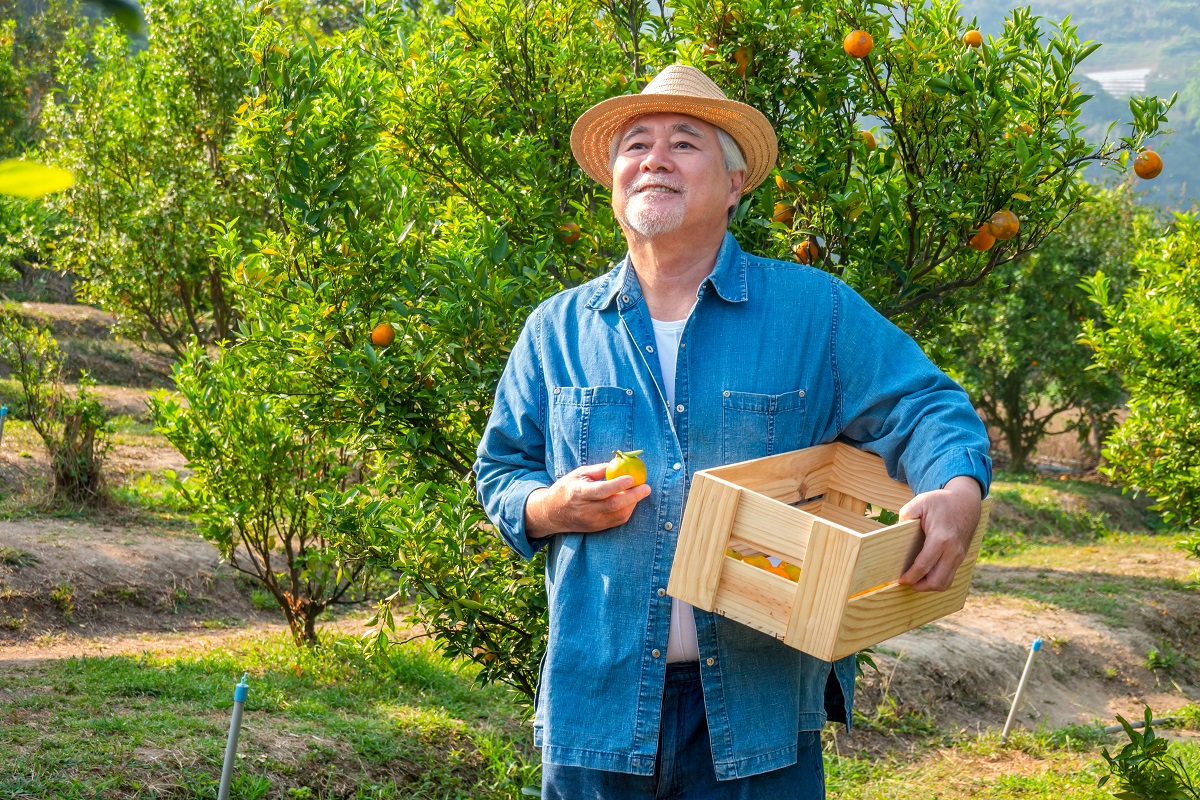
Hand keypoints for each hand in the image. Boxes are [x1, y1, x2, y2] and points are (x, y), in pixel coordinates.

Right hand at [524, 462, 651, 538]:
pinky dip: (627, 511)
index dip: (618, 485)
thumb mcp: (578, 474)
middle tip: (646, 488)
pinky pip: (617, 521)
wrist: (552, 513)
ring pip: (618, 515)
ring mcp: (592, 521)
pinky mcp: (596, 528)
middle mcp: (585, 510)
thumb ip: (599, 470)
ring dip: (632, 504)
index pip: (601, 491)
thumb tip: (619, 463)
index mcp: (578, 493)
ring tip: (640, 492)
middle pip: (613, 505)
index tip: (632, 478)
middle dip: (633, 496)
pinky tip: (631, 501)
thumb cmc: (567, 488)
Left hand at [896, 476, 982, 591]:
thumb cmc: (942, 501)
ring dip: (930, 586)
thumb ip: (906, 514)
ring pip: (945, 582)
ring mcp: (959, 555)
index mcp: (940, 539)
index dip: (910, 576)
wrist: (966, 501)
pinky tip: (926, 575)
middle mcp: (952, 551)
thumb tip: (896, 529)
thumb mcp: (920, 502)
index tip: (900, 580)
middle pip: (936, 581)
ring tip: (916, 581)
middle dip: (920, 586)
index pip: (924, 566)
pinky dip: (938, 580)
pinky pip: (950, 576)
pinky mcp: (961, 557)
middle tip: (906, 582)